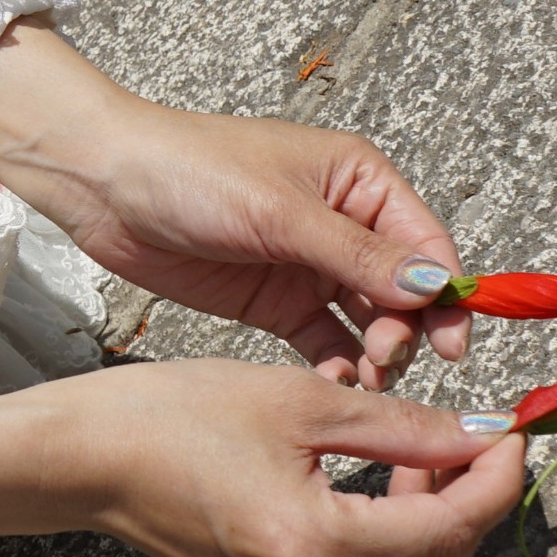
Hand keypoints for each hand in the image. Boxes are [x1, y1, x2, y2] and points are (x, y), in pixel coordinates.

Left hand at [0, 17, 470, 388]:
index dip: (446, 293)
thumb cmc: (194, 172)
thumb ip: (358, 255)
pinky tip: (336, 384)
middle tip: (388, 362)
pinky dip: (337, 363)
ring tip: (365, 377)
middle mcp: (347, 224)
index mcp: (361, 182)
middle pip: (404, 287)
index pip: (426, 243)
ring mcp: (312, 264)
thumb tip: (433, 286)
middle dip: (407, 328)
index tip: (452, 344)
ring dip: (377, 351)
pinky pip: (326, 338)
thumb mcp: (281, 212)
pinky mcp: (278, 299)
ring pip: (369, 318)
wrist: (105, 186)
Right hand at [0, 360, 527, 556]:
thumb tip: (484, 434)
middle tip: (488, 433)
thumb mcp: (305, 400)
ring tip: (433, 440)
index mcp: (315, 546)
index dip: (499, 479)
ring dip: (439, 510)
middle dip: (478, 499)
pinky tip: (391, 464)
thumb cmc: (178, 415)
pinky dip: (396, 522)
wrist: (83, 458)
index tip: (517, 426)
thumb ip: (406, 424)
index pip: (450, 528)